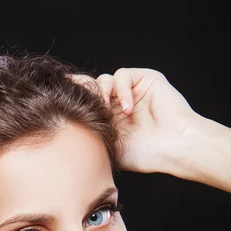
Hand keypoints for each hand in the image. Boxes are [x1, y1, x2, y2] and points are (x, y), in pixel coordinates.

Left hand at [72, 68, 198, 173]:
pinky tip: (126, 108)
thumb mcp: (108, 147)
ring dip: (101, 94)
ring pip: (104, 80)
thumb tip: (62, 133)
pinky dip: (121, 89)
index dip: (73, 101)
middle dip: (82, 93)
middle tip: (74, 100)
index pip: (85, 103)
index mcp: (109, 118)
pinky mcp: (145, 79)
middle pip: (91, 87)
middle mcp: (118, 102)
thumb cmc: (144, 155)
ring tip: (107, 112)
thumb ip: (90, 136)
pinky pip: (122, 75)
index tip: (57, 103)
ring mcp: (131, 91)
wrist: (173, 148)